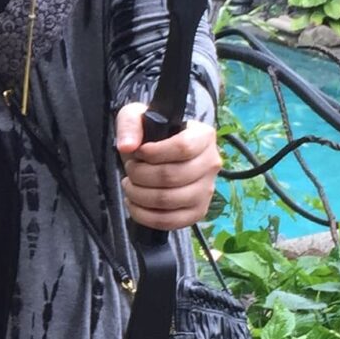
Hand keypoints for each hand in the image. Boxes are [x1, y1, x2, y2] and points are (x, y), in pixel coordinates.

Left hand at [115, 106, 219, 232]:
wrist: (161, 153)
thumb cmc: (152, 134)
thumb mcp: (137, 116)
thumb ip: (130, 124)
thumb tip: (127, 147)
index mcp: (204, 136)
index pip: (183, 148)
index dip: (154, 153)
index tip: (139, 152)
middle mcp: (212, 163)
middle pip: (172, 176)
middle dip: (139, 175)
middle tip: (130, 169)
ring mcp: (207, 190)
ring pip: (168, 200)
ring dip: (138, 195)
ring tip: (130, 185)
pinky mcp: (197, 212)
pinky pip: (170, 222)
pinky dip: (145, 216)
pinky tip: (135, 204)